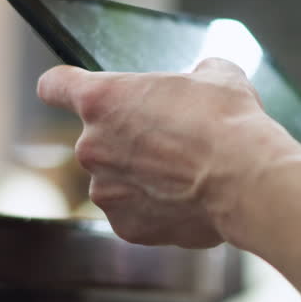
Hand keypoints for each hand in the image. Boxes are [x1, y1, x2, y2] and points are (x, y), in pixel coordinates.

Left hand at [37, 58, 295, 247]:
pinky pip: (134, 212)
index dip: (63, 87)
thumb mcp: (216, 75)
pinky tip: (187, 199)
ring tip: (185, 173)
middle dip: (127, 139)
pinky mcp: (126, 227)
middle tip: (172, 139)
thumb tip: (203, 77)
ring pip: (115, 179)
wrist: (246, 179)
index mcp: (101, 100)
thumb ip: (194, 74)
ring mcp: (105, 191)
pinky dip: (155, 208)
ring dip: (140, 176)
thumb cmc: (228, 120)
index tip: (70, 91)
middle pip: (96, 138)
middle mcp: (90, 146)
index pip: (54, 86)